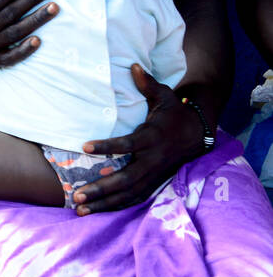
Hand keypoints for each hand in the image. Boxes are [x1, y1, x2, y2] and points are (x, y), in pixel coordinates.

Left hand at [73, 64, 200, 214]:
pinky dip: (115, 206)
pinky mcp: (155, 183)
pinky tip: (95, 211)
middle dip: (101, 187)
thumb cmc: (174, 112)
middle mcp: (153, 159)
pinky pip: (134, 199)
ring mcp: (155, 174)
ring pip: (128, 193)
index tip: (83, 146)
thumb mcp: (165, 95)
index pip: (128, 144)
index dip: (107, 146)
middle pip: (126, 178)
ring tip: (79, 208)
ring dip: (104, 203)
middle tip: (77, 194)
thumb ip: (147, 84)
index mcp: (153, 137)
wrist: (198, 133)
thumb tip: (133, 65)